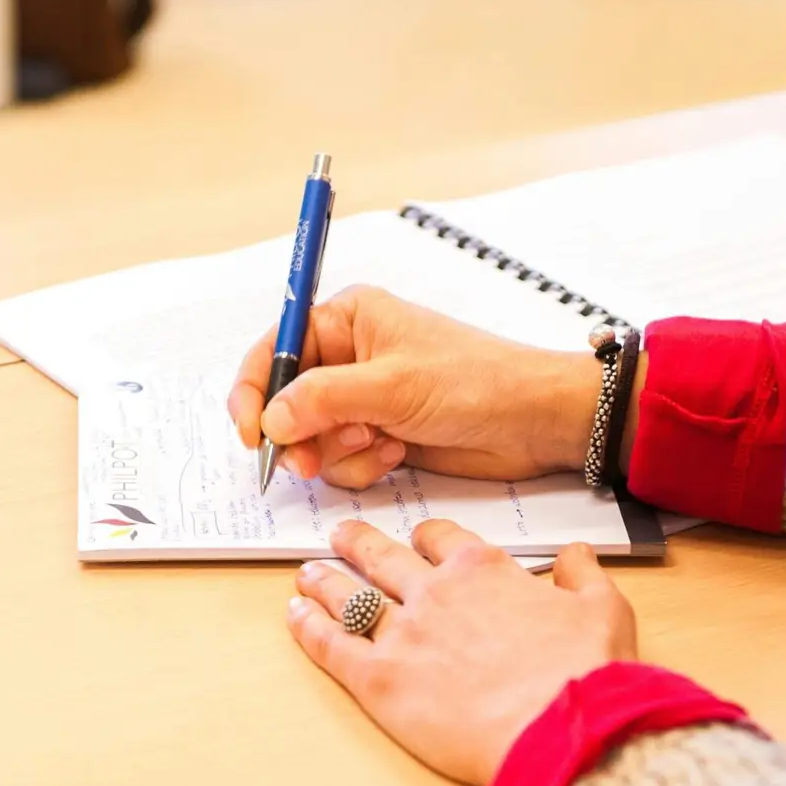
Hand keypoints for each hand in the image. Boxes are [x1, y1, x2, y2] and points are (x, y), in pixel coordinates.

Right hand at [228, 285, 606, 489]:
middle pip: (286, 403)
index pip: (274, 350)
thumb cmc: (475, 382)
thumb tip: (271, 418)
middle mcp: (348, 357)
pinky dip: (361, 465)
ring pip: (312, 439)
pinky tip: (397, 454)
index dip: (253, 392)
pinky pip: (341, 461)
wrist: (533, 422)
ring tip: (379, 444)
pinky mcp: (378, 435)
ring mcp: (363, 399)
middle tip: (310, 462)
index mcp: (346, 320)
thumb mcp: (392, 386)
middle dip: (299, 436)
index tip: (253, 433)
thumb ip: (323, 400)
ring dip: (338, 453)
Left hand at [287, 520, 637, 785]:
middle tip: (341, 536)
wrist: (561, 731)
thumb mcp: (605, 609)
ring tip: (306, 574)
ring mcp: (402, 634)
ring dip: (324, 581)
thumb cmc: (586, 675)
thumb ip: (583, 575)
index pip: (442, 539)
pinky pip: (331, 644)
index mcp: (485, 571)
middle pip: (384, 557)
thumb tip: (576, 554)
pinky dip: (307, 627)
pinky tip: (295, 616)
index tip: (419, 540)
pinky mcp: (378, 680)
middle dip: (358, 544)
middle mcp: (436, 593)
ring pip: (349, 595)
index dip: (427, 538)